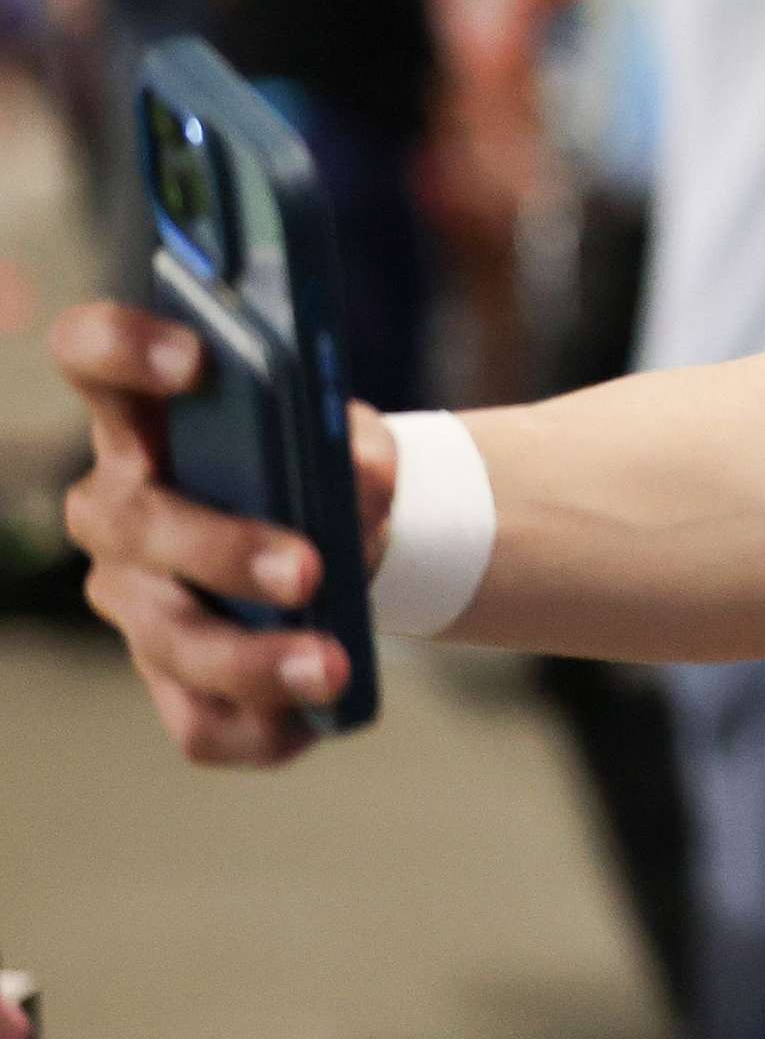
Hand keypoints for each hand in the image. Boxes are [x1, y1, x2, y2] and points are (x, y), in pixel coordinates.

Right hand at [53, 301, 390, 765]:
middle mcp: (116, 507)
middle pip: (139, 523)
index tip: (199, 358)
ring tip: (332, 667)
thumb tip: (362, 483)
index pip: (91, 355)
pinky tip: (316, 719)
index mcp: (144, 419)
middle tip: (309, 571)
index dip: (124, 347)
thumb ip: (354, 443)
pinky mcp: (166, 676)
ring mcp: (132, 599)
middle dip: (223, 550)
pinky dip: (262, 726)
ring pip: (170, 638)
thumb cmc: (318, 463)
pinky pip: (197, 720)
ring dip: (252, 660)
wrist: (341, 535)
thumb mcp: (347, 436)